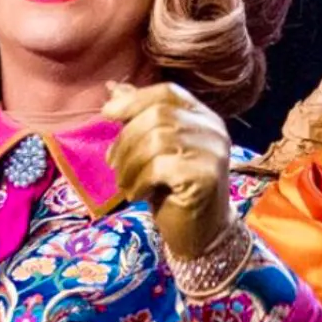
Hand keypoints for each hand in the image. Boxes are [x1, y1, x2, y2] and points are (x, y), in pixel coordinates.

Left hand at [101, 82, 234, 257]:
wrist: (199, 232)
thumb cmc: (171, 188)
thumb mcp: (151, 148)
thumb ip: (138, 117)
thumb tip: (111, 89)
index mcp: (202, 116)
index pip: (167, 92)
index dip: (134, 99)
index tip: (107, 114)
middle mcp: (213, 129)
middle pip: (158, 115)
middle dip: (125, 139)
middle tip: (112, 163)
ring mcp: (214, 151)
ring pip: (157, 140)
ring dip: (129, 163)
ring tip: (123, 182)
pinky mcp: (207, 176)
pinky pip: (160, 166)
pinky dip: (139, 180)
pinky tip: (137, 193)